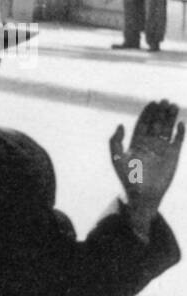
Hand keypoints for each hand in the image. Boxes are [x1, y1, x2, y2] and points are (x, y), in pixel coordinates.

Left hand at [110, 100, 182, 230]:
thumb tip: (120, 124)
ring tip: (173, 106)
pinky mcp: (173, 155)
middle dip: (160, 112)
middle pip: (156, 124)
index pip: (143, 124)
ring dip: (170, 118)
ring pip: (167, 129)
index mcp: (136, 143)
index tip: (151, 103)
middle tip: (164, 101)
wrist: (143, 195)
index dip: (147, 113)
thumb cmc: (127, 178)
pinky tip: (180, 124)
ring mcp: (162, 149)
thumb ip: (115, 142)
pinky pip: (178, 140)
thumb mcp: (117, 159)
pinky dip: (180, 132)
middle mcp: (150, 144)